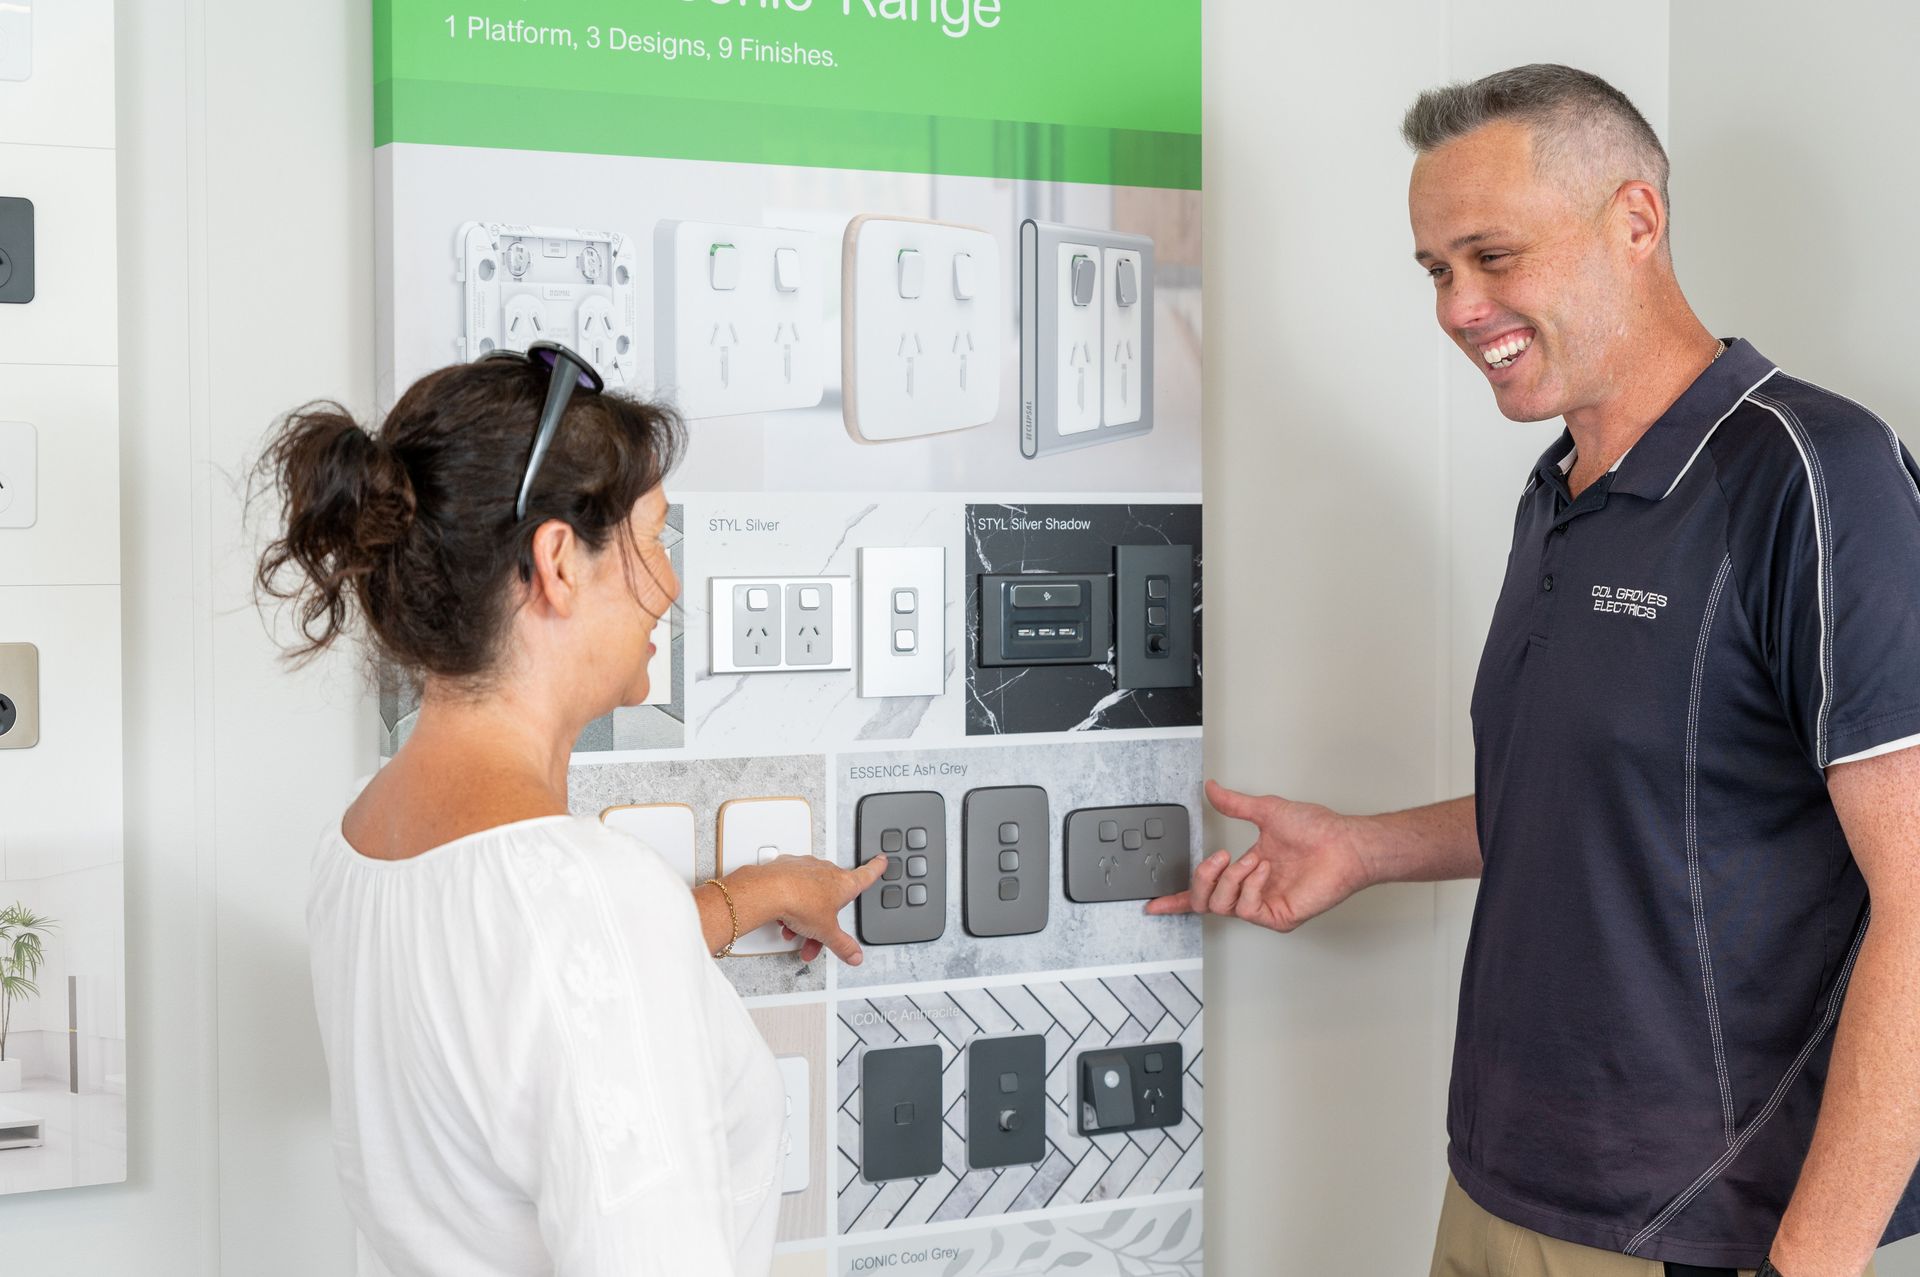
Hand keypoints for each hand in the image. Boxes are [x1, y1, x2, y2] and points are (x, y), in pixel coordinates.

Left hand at [726, 854, 887, 964]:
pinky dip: (790, 900)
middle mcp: (826, 870)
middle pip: (832, 895)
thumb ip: (842, 945)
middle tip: (815, 937)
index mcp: (843, 883)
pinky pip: (792, 885)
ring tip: (793, 931)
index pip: (866, 874)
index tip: (881, 861)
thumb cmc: (800, 902)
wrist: (769, 890)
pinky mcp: (786, 867)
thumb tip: (855, 955)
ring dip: (803, 915)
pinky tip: (783, 915)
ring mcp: (806, 866)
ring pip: (810, 893)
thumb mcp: (826, 932)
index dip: (876, 868)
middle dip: (824, 918)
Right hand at [1145, 780, 1372, 931]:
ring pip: (1220, 905)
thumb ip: (1234, 803)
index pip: (1206, 889)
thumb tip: (1212, 789)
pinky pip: (1246, 908)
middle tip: (1218, 859)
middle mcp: (1252, 889)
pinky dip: (1251, 886)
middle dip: (1202, 878)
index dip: (1177, 898)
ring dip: (1231, 878)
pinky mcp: (1277, 916)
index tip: (1155, 904)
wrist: (1343, 843)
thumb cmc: (1318, 829)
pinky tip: (1266, 871)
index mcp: (1247, 869)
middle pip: (1204, 901)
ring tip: (1252, 861)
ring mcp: (1263, 904)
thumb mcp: (1266, 810)